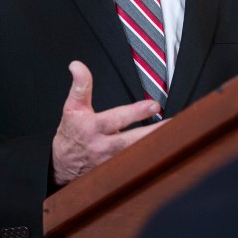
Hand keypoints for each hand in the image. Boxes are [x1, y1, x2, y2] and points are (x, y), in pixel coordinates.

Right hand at [52, 60, 165, 185]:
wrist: (62, 165)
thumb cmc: (71, 134)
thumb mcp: (71, 107)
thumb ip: (80, 86)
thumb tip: (77, 65)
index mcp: (93, 128)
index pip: (116, 119)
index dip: (135, 112)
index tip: (154, 105)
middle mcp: (103, 146)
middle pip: (133, 139)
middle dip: (154, 131)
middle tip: (173, 122)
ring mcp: (111, 161)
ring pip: (137, 154)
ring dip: (157, 145)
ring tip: (176, 136)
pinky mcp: (117, 171)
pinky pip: (137, 166)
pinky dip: (151, 158)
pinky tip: (166, 152)